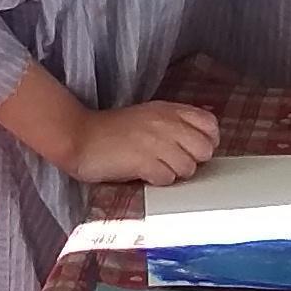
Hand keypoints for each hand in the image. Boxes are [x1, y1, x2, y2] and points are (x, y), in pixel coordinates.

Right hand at [71, 95, 221, 188]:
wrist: (80, 137)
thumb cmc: (114, 131)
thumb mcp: (150, 116)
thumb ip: (176, 123)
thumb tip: (204, 138)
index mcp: (169, 110)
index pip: (210, 124)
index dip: (207, 141)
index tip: (192, 150)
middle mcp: (166, 123)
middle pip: (204, 149)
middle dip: (192, 161)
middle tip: (172, 162)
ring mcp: (156, 141)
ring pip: (188, 168)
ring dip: (173, 173)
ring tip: (154, 168)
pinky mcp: (143, 161)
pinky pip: (167, 178)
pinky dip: (157, 180)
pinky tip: (143, 173)